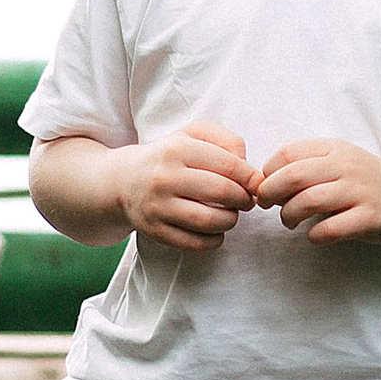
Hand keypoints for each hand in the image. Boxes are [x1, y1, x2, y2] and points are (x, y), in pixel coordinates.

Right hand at [118, 120, 257, 252]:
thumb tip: (248, 169)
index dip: (251, 177)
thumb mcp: (193, 135)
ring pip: (209, 221)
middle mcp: (164, 177)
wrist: (123, 181)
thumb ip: (226, 140)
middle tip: (246, 200)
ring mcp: (157, 207)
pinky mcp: (155, 231)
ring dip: (230, 220)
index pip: (228, 165)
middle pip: (222, 192)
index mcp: (176, 149)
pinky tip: (215, 230)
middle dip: (244, 199)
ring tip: (230, 214)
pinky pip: (195, 244)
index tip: (257, 184)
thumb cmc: (169, 157)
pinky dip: (214, 240)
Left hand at [254, 138, 380, 245]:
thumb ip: (307, 166)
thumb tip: (265, 183)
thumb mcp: (339, 161)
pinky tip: (315, 235)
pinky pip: (329, 229)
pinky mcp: (369, 218)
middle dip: (270, 193)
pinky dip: (314, 235)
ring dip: (288, 216)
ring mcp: (360, 192)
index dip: (269, 172)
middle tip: (267, 204)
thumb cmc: (364, 182)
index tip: (268, 186)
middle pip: (292, 176)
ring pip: (307, 202)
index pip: (288, 154)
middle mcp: (347, 166)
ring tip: (289, 222)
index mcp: (335, 148)